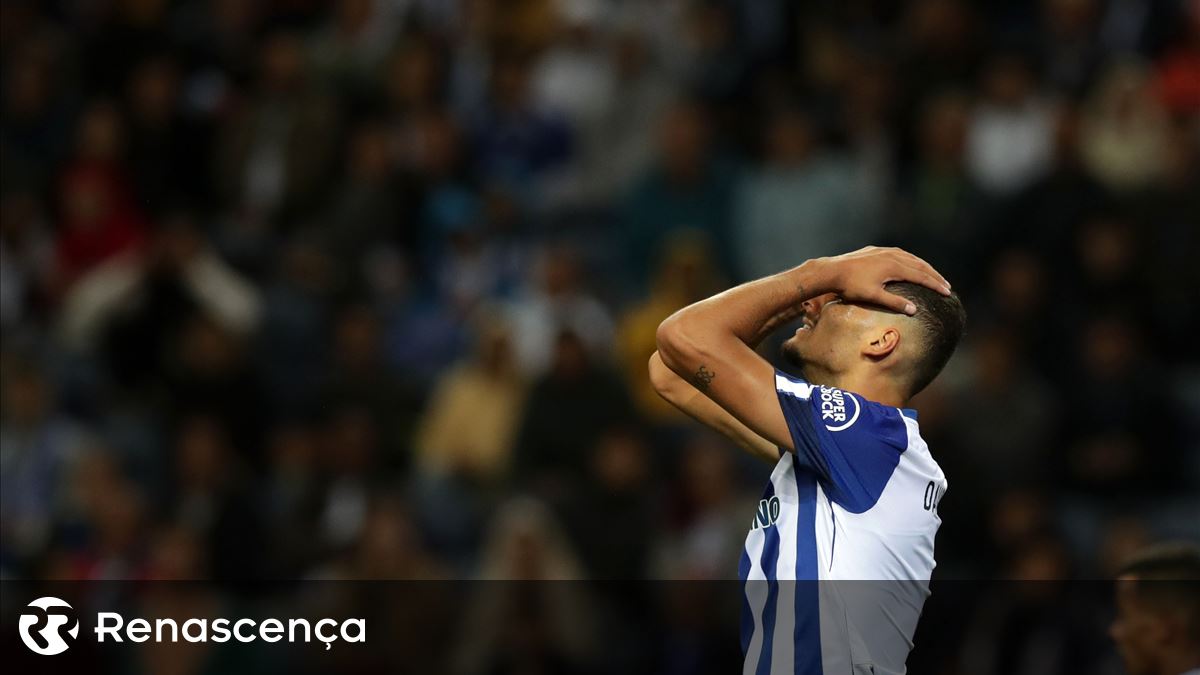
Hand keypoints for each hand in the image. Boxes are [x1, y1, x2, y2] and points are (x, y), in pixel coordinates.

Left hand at [811, 247, 951, 314]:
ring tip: (933, 275)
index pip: (921, 276)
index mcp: (894, 266)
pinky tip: (911, 263)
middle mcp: (892, 255)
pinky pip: (899, 253)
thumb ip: (894, 302)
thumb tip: (914, 310)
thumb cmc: (851, 286)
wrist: (832, 271)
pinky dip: (910, 259)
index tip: (947, 292)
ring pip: (910, 257)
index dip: (935, 284)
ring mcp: (884, 251)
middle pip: (919, 265)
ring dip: (923, 266)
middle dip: (934, 276)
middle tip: (946, 286)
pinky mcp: (876, 250)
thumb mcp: (873, 296)